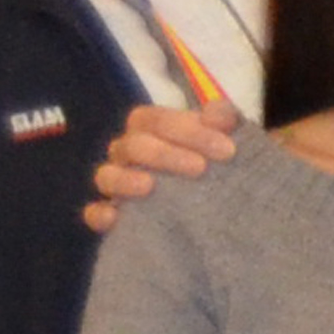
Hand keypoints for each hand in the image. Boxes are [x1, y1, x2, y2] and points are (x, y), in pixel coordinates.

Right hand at [77, 103, 244, 233]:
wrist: (237, 212)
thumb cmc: (224, 167)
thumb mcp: (232, 142)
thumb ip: (227, 122)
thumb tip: (216, 114)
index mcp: (152, 130)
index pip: (152, 120)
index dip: (186, 130)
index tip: (227, 149)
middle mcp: (130, 154)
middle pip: (132, 146)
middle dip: (165, 154)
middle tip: (201, 169)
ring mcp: (119, 186)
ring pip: (106, 176)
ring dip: (125, 179)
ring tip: (150, 186)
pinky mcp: (115, 219)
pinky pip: (96, 214)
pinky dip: (102, 215)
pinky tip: (117, 219)